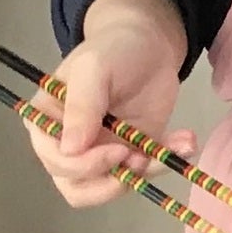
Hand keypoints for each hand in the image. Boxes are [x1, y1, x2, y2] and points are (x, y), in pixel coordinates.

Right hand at [31, 0, 192, 208]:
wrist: (150, 46)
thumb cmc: (112, 50)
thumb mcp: (94, 70)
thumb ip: (82, 107)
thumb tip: (69, 149)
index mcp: (47, 122)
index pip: (54, 159)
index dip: (83, 166)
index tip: (118, 151)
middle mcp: (69, 144)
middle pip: (76, 186)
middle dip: (111, 181)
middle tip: (141, 159)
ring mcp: (101, 151)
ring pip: (111, 186)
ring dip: (142, 175)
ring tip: (168, 149)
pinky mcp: (132, 152)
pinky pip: (144, 173)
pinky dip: (166, 162)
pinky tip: (185, 141)